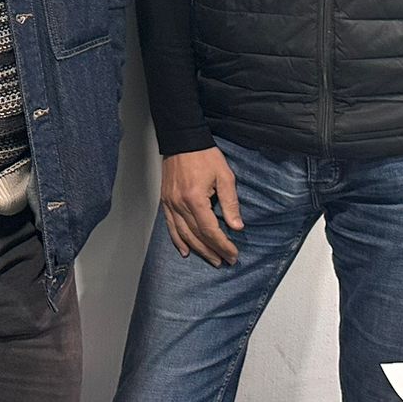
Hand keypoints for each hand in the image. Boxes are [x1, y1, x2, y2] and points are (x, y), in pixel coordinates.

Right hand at [159, 147, 242, 265]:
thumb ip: (230, 203)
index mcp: (195, 199)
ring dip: (197, 249)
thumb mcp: (224, 177)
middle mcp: (180, 204)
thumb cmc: (204, 155)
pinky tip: (184, 250)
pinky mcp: (166, 201)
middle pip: (197, 236)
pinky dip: (177, 240)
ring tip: (211, 259)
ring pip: (183, 234)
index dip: (223, 245)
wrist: (182, 140)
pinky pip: (170, 226)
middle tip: (225, 261)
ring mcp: (170, 203)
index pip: (211, 230)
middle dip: (212, 251)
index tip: (233, 254)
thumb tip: (236, 226)